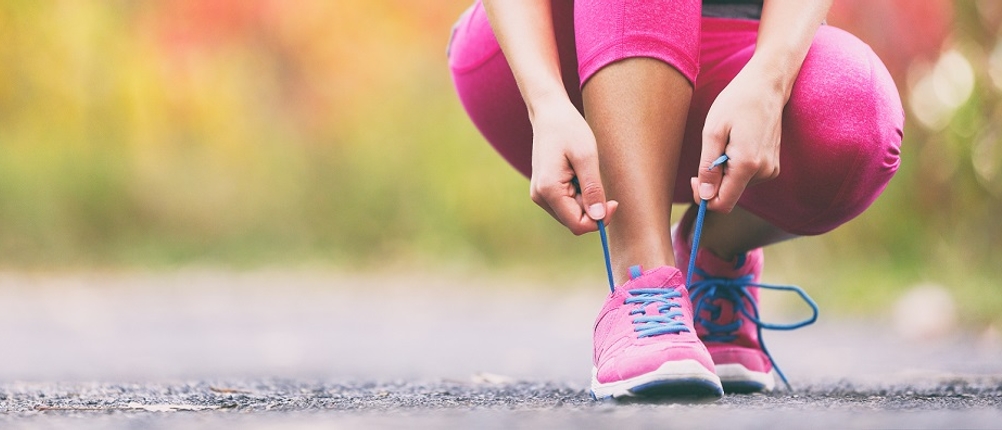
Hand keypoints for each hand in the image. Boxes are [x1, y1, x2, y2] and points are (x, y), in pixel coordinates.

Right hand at [529, 97, 617, 234]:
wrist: (549, 113)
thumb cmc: (568, 129)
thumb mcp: (586, 157)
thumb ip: (593, 189)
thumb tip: (598, 217)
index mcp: (549, 190)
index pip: (578, 225)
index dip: (599, 219)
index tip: (614, 201)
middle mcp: (540, 197)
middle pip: (574, 221)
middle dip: (592, 208)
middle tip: (600, 182)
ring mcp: (540, 194)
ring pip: (571, 214)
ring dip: (585, 200)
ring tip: (584, 173)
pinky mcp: (544, 190)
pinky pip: (566, 204)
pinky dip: (578, 195)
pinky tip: (578, 174)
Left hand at [692, 58, 786, 212]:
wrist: (766, 85)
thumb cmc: (737, 102)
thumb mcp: (713, 132)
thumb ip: (708, 167)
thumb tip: (705, 197)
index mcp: (747, 164)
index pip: (723, 203)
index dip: (704, 198)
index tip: (694, 179)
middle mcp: (764, 171)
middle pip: (730, 195)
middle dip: (714, 182)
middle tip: (708, 152)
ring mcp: (771, 169)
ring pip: (737, 186)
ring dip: (725, 171)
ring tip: (726, 143)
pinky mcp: (773, 165)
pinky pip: (747, 177)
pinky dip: (736, 167)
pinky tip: (737, 144)